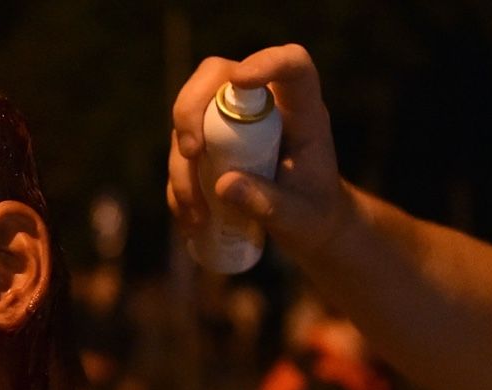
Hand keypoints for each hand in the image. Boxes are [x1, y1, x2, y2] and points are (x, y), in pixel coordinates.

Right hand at [168, 44, 348, 264]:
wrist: (304, 226)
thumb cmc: (313, 213)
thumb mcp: (300, 217)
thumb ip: (269, 202)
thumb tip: (224, 185)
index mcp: (301, 112)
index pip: (291, 65)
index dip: (267, 62)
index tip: (240, 80)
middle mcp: (262, 106)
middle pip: (217, 75)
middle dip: (191, 108)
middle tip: (190, 153)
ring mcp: (232, 122)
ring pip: (190, 116)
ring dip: (182, 165)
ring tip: (197, 215)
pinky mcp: (211, 143)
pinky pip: (181, 151)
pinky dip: (179, 185)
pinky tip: (191, 218)